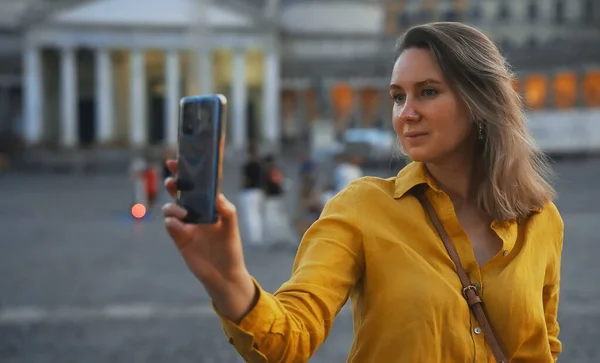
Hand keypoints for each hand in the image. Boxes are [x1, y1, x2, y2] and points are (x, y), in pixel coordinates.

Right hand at [162, 160, 255, 321]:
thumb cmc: (230, 247)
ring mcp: (186, 224)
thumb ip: (225, 208)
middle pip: (179, 192)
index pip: (197, 184)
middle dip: (174, 182)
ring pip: (171, 207)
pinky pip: (170, 225)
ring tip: (183, 213)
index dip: (188, 171)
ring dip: (173, 206)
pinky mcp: (179, 238)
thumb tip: (215, 195)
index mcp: (209, 205)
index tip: (179, 160)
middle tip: (173, 180)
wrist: (224, 274)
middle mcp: (195, 211)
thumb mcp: (231, 225)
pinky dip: (172, 222)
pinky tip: (179, 224)